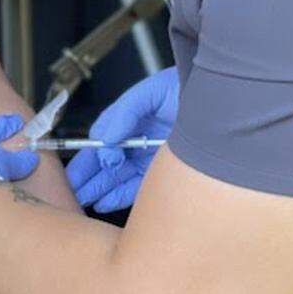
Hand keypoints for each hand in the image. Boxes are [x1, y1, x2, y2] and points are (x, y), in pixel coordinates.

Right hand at [67, 66, 178, 211]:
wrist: (222, 106)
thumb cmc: (186, 92)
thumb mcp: (151, 93)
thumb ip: (124, 111)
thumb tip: (105, 137)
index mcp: (130, 119)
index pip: (102, 139)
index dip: (94, 153)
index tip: (93, 163)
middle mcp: (136, 139)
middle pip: (105, 162)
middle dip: (88, 177)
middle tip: (70, 191)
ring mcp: (148, 158)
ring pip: (116, 177)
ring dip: (99, 189)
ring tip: (83, 200)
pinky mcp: (161, 174)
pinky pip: (134, 187)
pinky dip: (117, 196)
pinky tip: (103, 202)